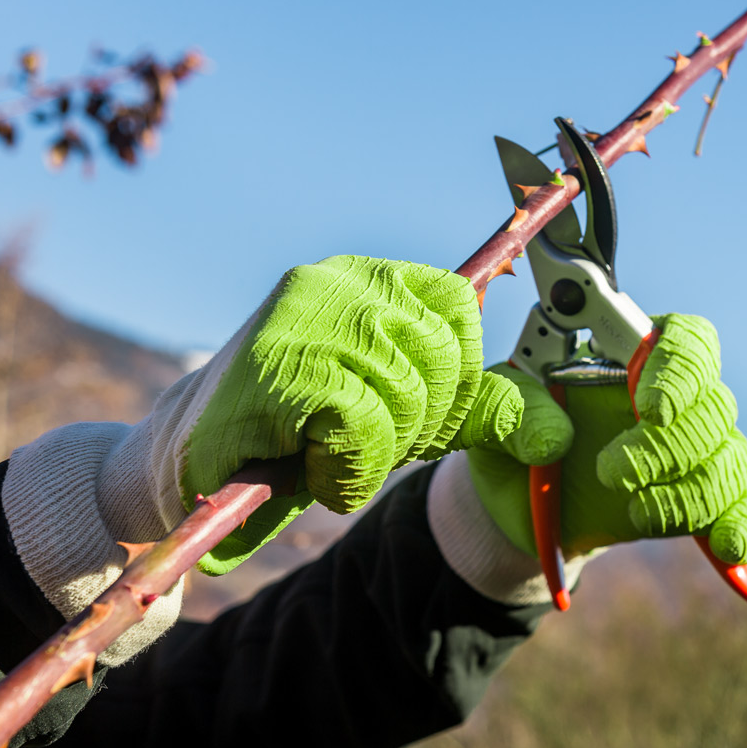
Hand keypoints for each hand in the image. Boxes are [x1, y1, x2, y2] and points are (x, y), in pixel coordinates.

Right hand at [184, 255, 521, 573]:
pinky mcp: (275, 368)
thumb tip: (558, 437)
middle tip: (354, 442)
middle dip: (414, 427)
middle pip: (444, 358)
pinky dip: (344, 470)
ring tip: (321, 452)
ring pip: (406, 398)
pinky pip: (362, 427)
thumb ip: (482, 413)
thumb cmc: (304, 436)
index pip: (462, 305)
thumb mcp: (409, 416)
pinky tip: (305, 465)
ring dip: (371, 456)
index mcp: (371, 277)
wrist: (189, 466)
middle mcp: (338, 280)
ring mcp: (302, 317)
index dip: (452, 377)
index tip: (407, 411)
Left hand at [466, 313, 746, 564]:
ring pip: (730, 461)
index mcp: (629, 354)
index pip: (688, 341)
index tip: (648, 406)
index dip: (680, 369)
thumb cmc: (510, 431)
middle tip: (610, 471)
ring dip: (690, 493)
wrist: (516, 500)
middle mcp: (673, 397)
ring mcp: (691, 452)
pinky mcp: (695, 504)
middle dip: (667, 447)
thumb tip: (555, 439)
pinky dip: (743, 530)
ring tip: (635, 512)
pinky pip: (743, 512)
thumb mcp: (489, 408)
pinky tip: (726, 550)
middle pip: (713, 407)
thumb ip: (510, 406)